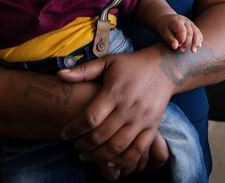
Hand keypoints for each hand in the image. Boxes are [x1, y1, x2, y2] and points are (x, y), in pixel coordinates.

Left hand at [57, 47, 173, 177]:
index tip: (64, 134)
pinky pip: (137, 150)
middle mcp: (128, 108)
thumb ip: (84, 70)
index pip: (90, 117)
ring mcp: (141, 119)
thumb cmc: (131, 65)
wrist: (164, 68)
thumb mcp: (108, 62)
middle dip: (83, 145)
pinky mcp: (152, 127)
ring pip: (118, 146)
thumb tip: (59, 75)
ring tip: (87, 155)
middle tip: (73, 147)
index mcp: (114, 92)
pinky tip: (110, 161)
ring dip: (99, 156)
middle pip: (102, 135)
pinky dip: (123, 160)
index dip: (74, 129)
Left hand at [156, 14, 202, 52]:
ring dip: (196, 42)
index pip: (182, 30)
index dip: (181, 39)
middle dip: (187, 43)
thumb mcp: (163, 32)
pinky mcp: (193, 26)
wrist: (167, 20)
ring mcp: (190, 23)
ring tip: (193, 51)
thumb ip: (169, 39)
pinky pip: (199, 33)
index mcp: (176, 21)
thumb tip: (175, 46)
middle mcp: (185, 21)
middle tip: (181, 50)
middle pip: (190, 32)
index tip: (178, 46)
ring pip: (196, 32)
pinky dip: (199, 40)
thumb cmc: (164, 27)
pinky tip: (198, 47)